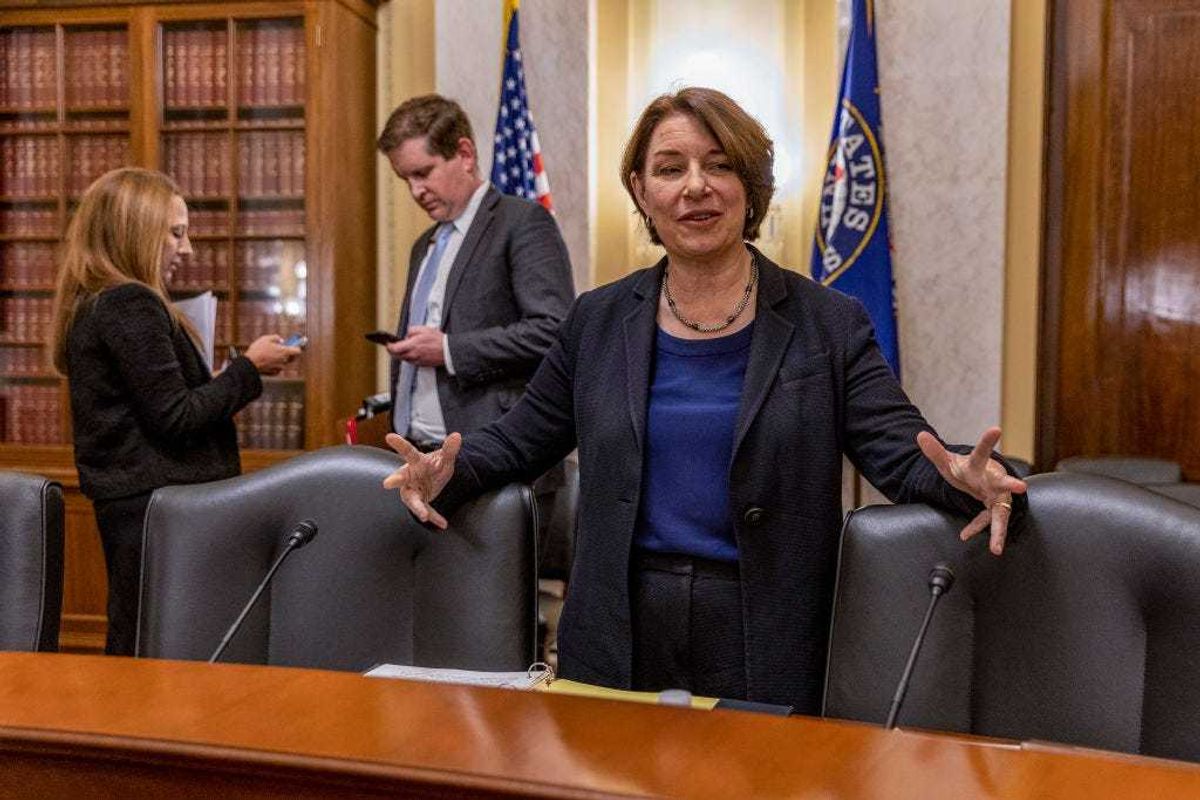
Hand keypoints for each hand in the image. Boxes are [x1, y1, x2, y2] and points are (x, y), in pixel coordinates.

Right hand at [244, 335, 301, 375]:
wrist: (249, 363)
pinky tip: (268, 360)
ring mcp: (280, 367)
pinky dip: (276, 364)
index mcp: (284, 352)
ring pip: (285, 362)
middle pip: (292, 357)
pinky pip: (278, 367)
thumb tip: (281, 340)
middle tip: (282, 347)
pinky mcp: (274, 372)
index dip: (297, 346)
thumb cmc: (258, 350)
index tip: (295, 344)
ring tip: (272, 353)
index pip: (298, 350)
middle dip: (289, 352)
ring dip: (281, 358)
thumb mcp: (266, 338)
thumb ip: (276, 337)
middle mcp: (284, 361)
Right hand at [382, 432, 460, 528]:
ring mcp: (413, 491)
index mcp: (415, 462)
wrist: (434, 480)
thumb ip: (450, 449)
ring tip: (424, 516)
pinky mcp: (420, 503)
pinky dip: (435, 518)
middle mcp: (409, 477)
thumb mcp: (444, 458)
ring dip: (418, 508)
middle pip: (401, 478)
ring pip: (412, 500)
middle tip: (388, 483)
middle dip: (395, 479)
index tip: (389, 436)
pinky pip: (427, 511)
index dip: (399, 444)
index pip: (408, 451)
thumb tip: (457, 436)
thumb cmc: (434, 467)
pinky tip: (443, 524)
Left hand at [385, 326, 445, 366]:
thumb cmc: (438, 340)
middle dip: (392, 351)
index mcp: (412, 345)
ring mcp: (416, 360)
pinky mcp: (420, 364)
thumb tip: (407, 335)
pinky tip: (411, 352)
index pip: (394, 349)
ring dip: (400, 354)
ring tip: (402, 347)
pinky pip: (410, 361)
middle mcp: (412, 355)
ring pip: (403, 358)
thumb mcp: (423, 329)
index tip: (387, 343)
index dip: (388, 346)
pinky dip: (408, 356)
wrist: (447, 351)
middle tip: (391, 346)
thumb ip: (411, 330)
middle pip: (396, 355)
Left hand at [916, 426, 1027, 555]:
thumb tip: (919, 435)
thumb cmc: (965, 470)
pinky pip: (988, 521)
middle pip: (1002, 481)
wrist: (976, 481)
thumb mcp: (947, 462)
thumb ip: (935, 451)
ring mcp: (997, 495)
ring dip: (999, 530)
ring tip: (997, 547)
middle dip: (1011, 484)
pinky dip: (977, 528)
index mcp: (979, 465)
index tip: (996, 429)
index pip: (982, 451)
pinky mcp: (996, 508)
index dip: (988, 440)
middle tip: (1021, 486)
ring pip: (1000, 512)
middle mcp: (992, 479)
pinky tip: (965, 535)